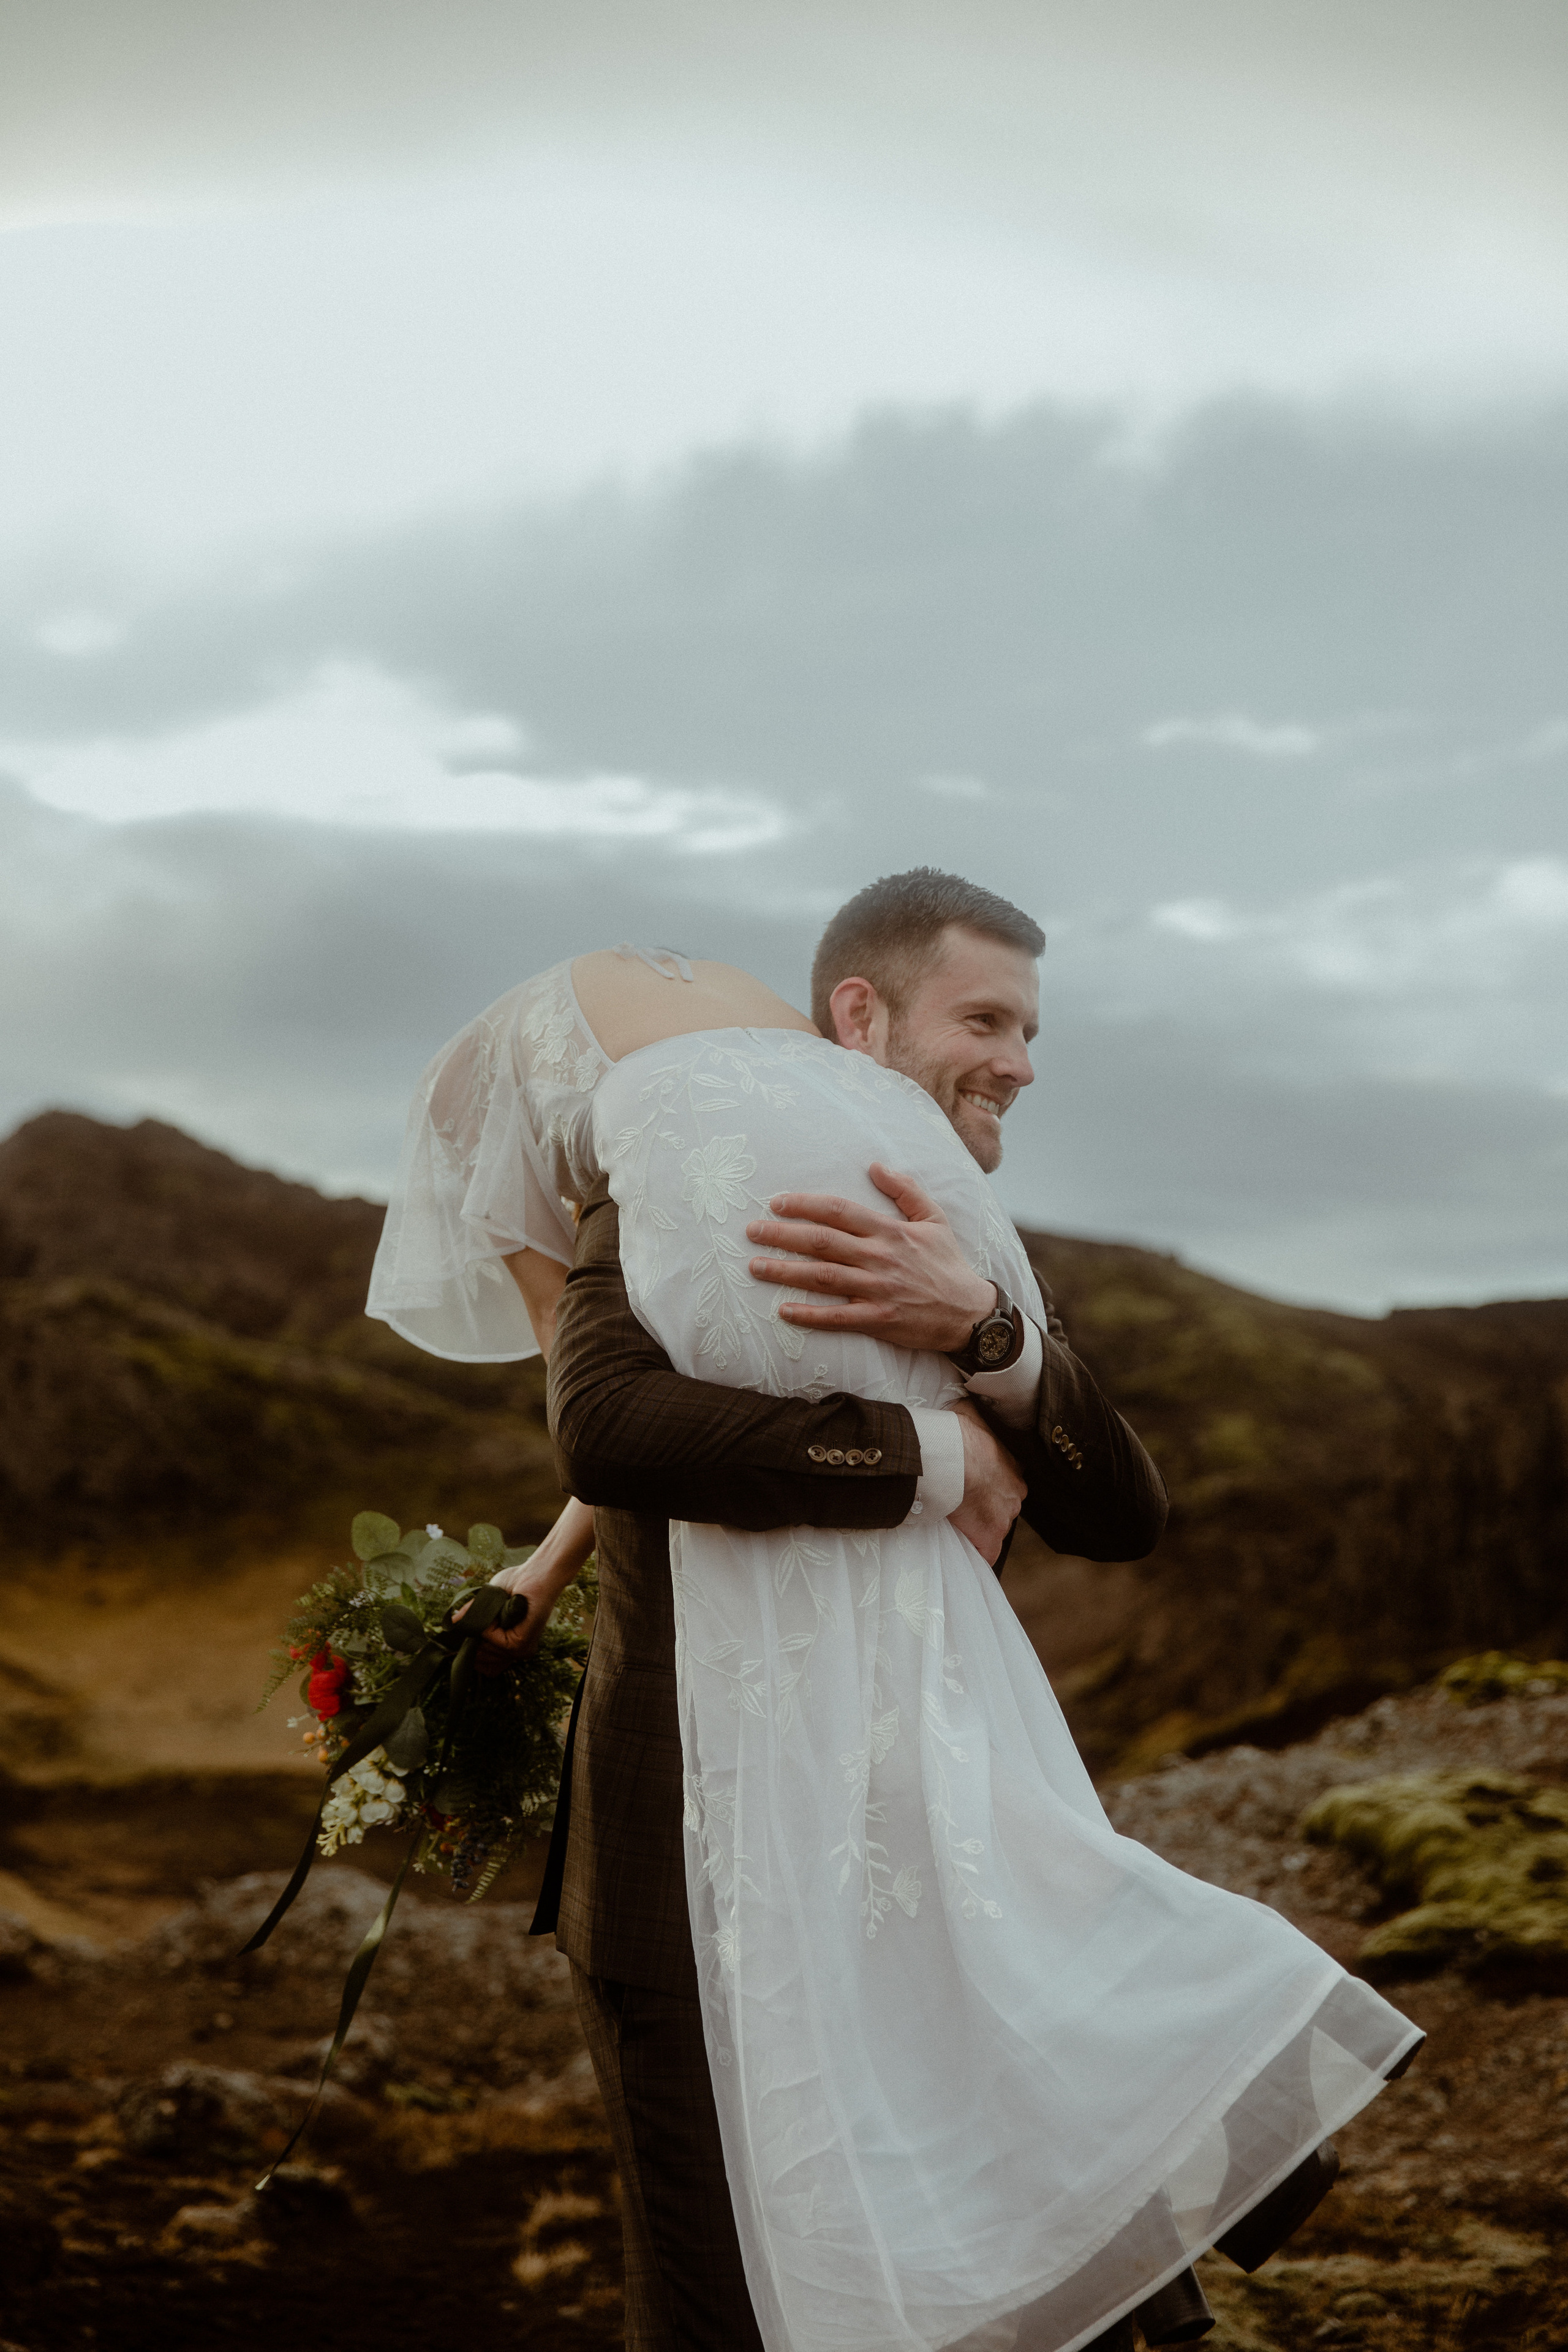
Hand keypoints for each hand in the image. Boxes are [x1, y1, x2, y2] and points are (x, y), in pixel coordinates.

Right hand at [455, 1498, 594, 1667]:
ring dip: (484, 1627)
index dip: (471, 1652)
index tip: (465, 1635)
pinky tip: (502, 1611)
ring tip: (499, 1609)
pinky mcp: (521, 1644)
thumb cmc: (517, 1582)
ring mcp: (519, 1651)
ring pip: (483, 1648)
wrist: (538, 1573)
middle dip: (474, 1637)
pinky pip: (490, 1639)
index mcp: (509, 1645)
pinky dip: (490, 1624)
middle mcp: (515, 1652)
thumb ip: (472, 1614)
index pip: (484, 1666)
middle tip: (488, 1615)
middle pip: (479, 1659)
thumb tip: (452, 1623)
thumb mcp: (488, 1600)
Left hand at [746, 1164, 994, 1350]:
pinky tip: (784, 1311)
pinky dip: (810, 1315)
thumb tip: (875, 1166)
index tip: (776, 1202)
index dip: (805, 1204)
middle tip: (751, 1231)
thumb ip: (905, 1190)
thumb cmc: (948, 1264)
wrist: (970, 1313)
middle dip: (783, 1235)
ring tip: (755, 1266)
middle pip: (822, 1242)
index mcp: (890, 1231)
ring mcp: (878, 1291)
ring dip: (786, 1271)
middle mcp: (880, 1258)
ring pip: (823, 1277)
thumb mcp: (934, 1219)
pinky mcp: (880, 1321)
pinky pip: (838, 1318)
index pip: (839, 1211)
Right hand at [948, 1401, 1025, 1565]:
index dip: (991, 1485)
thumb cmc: (958, 1432)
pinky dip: (977, 1552)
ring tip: (955, 1521)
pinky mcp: (990, 1537)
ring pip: (995, 1527)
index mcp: (1014, 1466)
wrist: (949, 1456)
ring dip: (978, 1528)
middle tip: (962, 1502)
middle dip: (986, 1507)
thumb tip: (971, 1402)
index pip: (1007, 1482)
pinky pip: (986, 1552)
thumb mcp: (971, 1413)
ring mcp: (1004, 1517)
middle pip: (1003, 1506)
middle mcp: (1015, 1493)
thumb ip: (976, 1415)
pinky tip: (964, 1549)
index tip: (975, 1485)